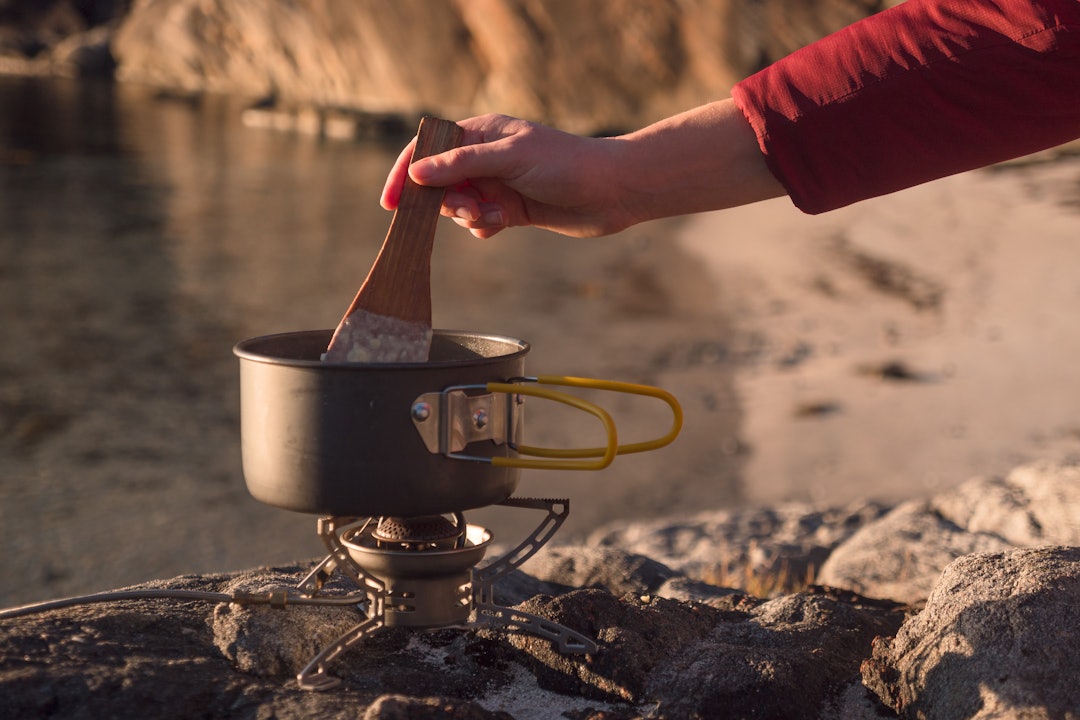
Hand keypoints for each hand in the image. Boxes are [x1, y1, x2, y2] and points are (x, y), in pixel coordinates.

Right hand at [380, 102, 784, 238]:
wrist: (612, 191)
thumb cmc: (566, 164)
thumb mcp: (510, 158)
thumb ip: (462, 165)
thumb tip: (416, 172)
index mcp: (481, 132)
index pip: (428, 149)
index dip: (405, 173)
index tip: (390, 203)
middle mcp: (485, 157)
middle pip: (440, 183)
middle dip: (445, 202)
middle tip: (465, 210)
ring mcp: (497, 184)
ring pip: (459, 206)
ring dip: (468, 216)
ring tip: (492, 216)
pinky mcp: (511, 210)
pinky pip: (480, 222)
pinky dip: (484, 226)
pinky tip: (501, 225)